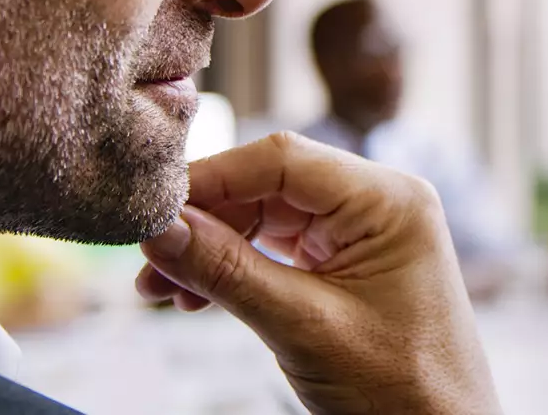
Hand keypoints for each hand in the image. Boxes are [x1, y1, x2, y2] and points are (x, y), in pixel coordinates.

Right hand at [136, 132, 500, 414]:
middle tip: (147, 258)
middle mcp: (378, 203)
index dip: (211, 178)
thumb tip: (159, 228)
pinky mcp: (347, 264)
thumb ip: (229, 272)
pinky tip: (194, 297)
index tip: (152, 207)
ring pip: (265, 218)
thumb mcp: (304, 327)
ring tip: (159, 290)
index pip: (282, 158)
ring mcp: (363, 234)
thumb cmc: (400, 389)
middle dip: (204, 221)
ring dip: (211, 248)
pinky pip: (277, 250)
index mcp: (388, 199)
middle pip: (268, 185)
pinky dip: (234, 269)